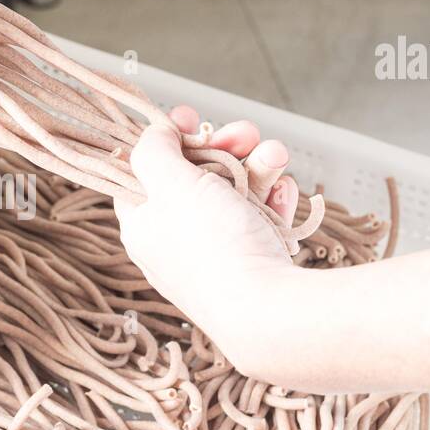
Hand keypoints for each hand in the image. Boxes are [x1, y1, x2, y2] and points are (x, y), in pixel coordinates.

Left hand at [114, 106, 299, 372]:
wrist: (272, 312)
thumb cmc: (214, 249)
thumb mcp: (171, 185)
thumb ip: (154, 151)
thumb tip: (152, 131)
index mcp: (143, 226)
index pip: (143, 173)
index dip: (167, 141)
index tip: (190, 117)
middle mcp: (175, 242)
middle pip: (195, 177)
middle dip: (226, 147)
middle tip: (245, 131)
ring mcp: (216, 254)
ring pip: (235, 194)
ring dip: (258, 166)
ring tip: (276, 156)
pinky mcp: (252, 264)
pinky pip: (261, 219)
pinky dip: (274, 200)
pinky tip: (286, 192)